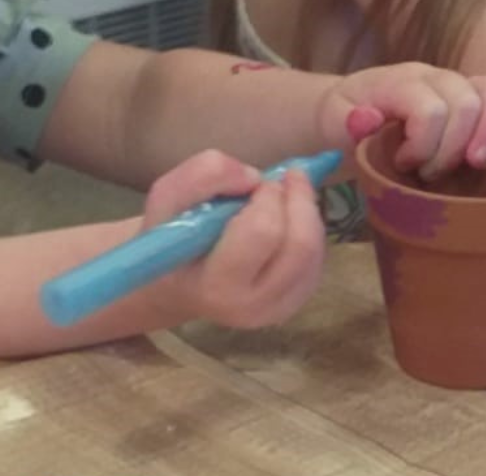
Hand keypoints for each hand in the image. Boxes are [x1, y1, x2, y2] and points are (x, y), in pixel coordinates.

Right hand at [138, 150, 324, 328]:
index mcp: (216, 286)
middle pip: (301, 244)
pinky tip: (285, 220)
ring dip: (305, 211)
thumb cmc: (171, 241)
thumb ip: (201, 176)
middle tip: (280, 180)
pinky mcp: (297, 302)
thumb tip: (253, 178)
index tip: (254, 183)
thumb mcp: (166, 200)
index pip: (262, 233)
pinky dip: (308, 227)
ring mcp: (279, 309)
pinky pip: (319, 257)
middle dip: (297, 199)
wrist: (178, 283)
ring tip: (281, 197)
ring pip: (316, 248)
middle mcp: (252, 307)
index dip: (267, 197)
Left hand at [317, 64, 485, 178]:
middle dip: (453, 148)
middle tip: (428, 174)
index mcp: (399, 81)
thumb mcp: (331, 125)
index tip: (404, 165)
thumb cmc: (343, 122)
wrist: (346, 111)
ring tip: (472, 164)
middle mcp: (433, 77)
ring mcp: (456, 85)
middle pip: (468, 102)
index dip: (424, 145)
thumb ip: (345, 124)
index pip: (431, 109)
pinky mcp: (472, 100)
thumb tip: (366, 121)